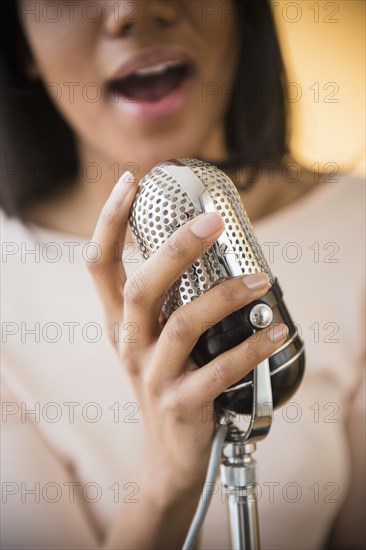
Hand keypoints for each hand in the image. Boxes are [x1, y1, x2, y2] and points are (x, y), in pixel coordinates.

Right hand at [87, 171, 287, 501]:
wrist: (169, 452)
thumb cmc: (166, 380)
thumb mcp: (152, 338)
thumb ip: (166, 297)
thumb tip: (203, 246)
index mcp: (119, 322)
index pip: (100, 264)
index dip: (110, 222)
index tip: (131, 182)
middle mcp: (129, 343)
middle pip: (141, 287)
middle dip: (175, 249)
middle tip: (211, 221)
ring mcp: (152, 375)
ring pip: (182, 325)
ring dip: (226, 297)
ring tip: (261, 280)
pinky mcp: (181, 404)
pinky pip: (219, 370)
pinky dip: (250, 348)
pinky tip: (275, 330)